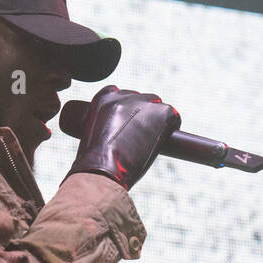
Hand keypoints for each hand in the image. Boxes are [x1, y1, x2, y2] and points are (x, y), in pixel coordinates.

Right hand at [65, 85, 180, 190]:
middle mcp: (122, 96)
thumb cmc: (91, 165)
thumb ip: (99, 136)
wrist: (101, 170)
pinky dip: (172, 127)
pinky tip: (167, 139)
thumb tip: (107, 152)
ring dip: (156, 120)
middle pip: (140, 98)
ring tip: (151, 140)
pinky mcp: (160, 113)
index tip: (125, 124)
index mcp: (102, 99)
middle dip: (141, 114)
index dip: (124, 109)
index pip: (118, 93)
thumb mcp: (88, 141)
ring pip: (157, 106)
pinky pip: (173, 116)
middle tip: (140, 136)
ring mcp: (142, 103)